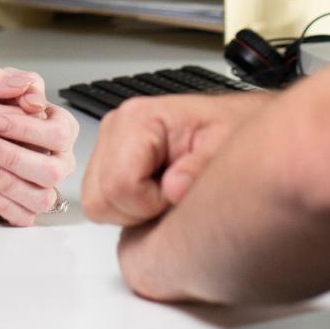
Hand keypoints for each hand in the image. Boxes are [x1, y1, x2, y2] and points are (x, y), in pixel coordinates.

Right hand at [0, 67, 58, 224]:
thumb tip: (29, 86)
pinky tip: (7, 183)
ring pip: (32, 193)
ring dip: (36, 179)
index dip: (38, 121)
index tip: (32, 120)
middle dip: (43, 152)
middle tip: (34, 147)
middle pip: (39, 160)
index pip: (32, 121)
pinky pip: (10, 211)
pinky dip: (17, 197)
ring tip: (26, 167)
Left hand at [0, 95, 80, 226]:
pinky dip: (4, 203)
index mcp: (48, 123)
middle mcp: (50, 157)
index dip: (28, 126)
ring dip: (11, 183)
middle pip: (56, 167)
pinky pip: (25, 217)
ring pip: (44, 197)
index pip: (60, 129)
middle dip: (17, 157)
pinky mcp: (19, 207)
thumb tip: (27, 86)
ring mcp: (36, 185)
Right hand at [81, 92, 269, 226]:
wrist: (233, 123)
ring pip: (96, 205)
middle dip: (138, 210)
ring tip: (165, 191)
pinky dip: (128, 208)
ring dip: (132, 210)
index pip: (119, 185)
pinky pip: (102, 203)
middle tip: (172, 193)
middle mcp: (116, 127)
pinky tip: (155, 192)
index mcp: (138, 118)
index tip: (177, 193)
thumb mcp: (227, 145)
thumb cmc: (229, 131)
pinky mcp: (109, 161)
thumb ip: (200, 167)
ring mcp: (109, 145)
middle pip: (99, 199)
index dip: (151, 204)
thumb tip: (173, 188)